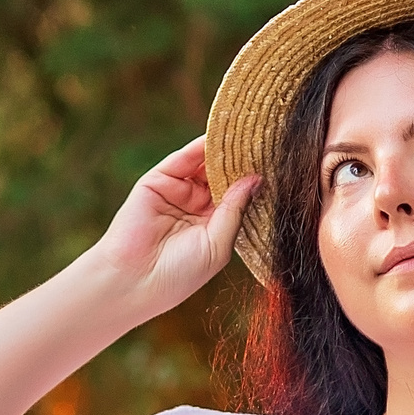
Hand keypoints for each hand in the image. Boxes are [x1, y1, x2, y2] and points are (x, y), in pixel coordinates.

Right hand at [83, 137, 258, 322]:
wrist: (134, 281)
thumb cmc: (178, 275)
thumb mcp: (218, 245)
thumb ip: (236, 210)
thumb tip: (256, 179)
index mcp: (214, 227)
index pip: (239, 196)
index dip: (255, 182)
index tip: (279, 165)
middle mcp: (196, 207)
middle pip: (224, 177)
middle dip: (243, 161)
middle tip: (268, 141)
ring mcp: (177, 192)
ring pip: (206, 165)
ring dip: (225, 150)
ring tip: (249, 133)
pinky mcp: (158, 181)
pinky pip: (184, 158)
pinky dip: (201, 146)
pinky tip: (221, 136)